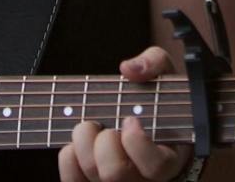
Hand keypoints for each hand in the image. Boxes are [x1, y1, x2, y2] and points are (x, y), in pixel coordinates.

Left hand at [59, 46, 192, 181]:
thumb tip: (129, 69)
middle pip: (115, 173)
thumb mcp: (162, 75)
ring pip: (92, 175)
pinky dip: (68, 158)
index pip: (155, 166)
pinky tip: (75, 142)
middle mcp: (141, 178)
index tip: (131, 119)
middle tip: (104, 123)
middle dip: (104, 141)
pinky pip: (73, 180)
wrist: (139, 120)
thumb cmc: (155, 102)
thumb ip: (152, 64)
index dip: (137, 142)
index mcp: (166, 159)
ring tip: (90, 126)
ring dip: (82, 143)